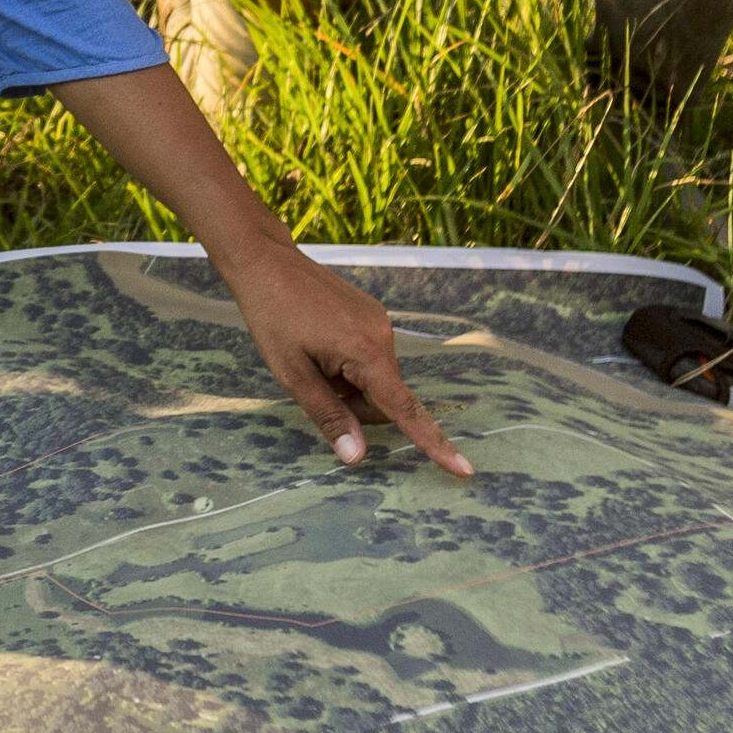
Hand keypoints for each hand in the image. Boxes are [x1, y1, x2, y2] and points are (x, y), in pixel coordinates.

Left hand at [216, 237, 471, 476]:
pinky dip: (349, 366)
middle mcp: (383, 335)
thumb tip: (358, 458)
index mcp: (366, 351)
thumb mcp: (292, 375)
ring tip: (312, 359)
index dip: (434, 444)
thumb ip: (329, 416)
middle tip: (313, 383)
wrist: (267, 262)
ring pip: (375, 379)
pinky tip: (319, 345)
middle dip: (353, 405)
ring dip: (348, 384)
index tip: (465, 470)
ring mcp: (379, 322)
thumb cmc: (273, 318)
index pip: (405, 409)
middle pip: (383, 398)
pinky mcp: (372, 315)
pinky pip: (369, 358)